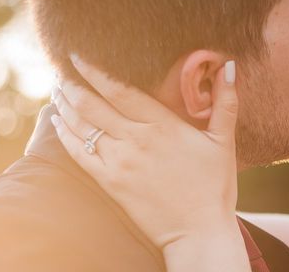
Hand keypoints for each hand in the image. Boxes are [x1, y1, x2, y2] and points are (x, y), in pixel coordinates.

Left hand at [50, 56, 239, 250]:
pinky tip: (59, 122)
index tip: (79, 55)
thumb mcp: (224, 140)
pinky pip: (78, 154)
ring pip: (82, 126)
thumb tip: (230, 66)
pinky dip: (65, 134)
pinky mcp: (110, 183)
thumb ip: (226, 101)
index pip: (120, 90)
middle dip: (72, 84)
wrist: (199, 232)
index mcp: (163, 125)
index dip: (95, 71)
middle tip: (61, 69)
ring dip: (65, 105)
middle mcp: (136, 140)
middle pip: (92, 105)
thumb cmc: (214, 185)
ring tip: (57, 90)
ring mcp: (119, 163)